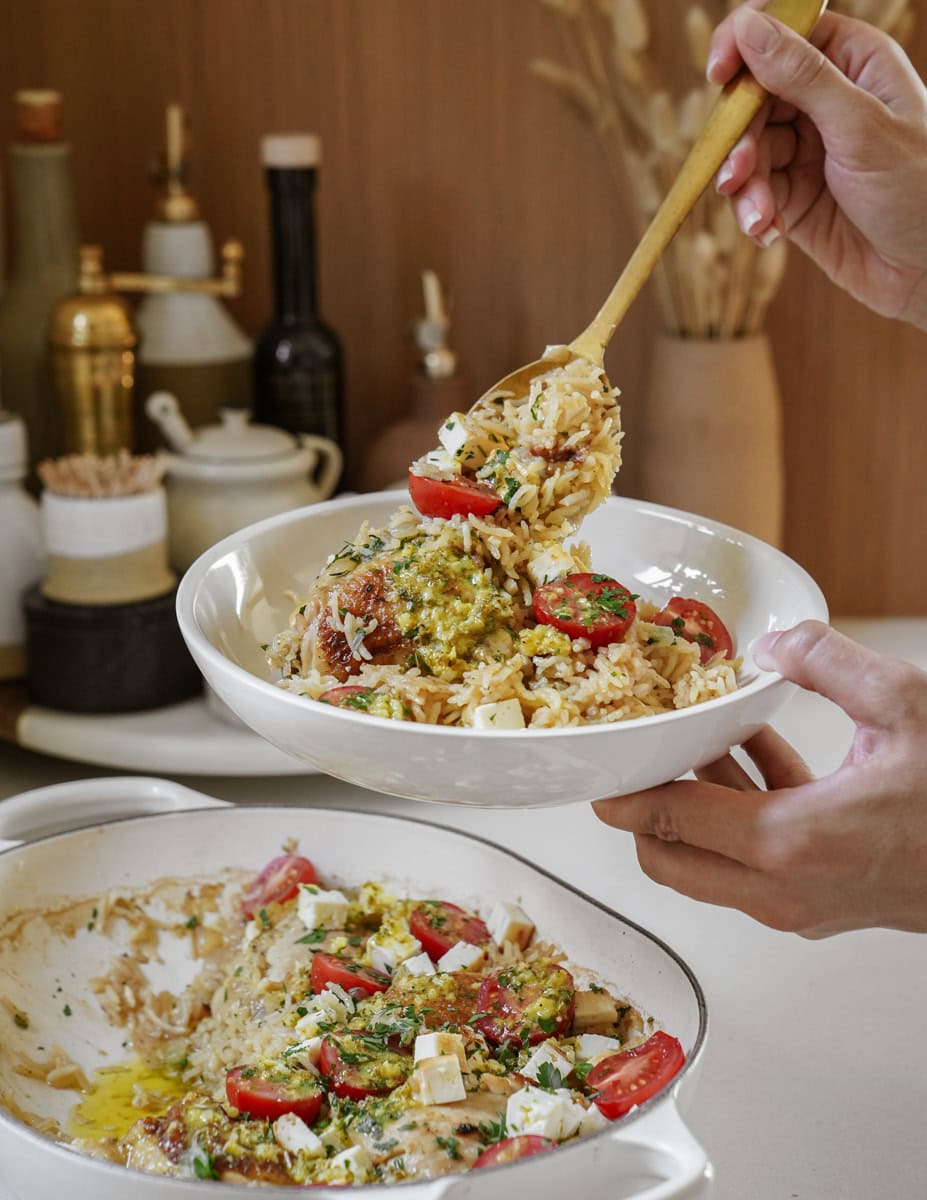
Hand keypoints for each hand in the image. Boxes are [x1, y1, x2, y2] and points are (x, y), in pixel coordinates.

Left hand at [593, 621, 926, 936]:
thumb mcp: (906, 707)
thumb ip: (828, 662)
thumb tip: (776, 639)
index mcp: (790, 843)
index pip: (667, 823)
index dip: (621, 793)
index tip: (593, 769)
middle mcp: (785, 889)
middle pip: (672, 859)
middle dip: (644, 808)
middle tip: (637, 752)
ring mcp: (804, 904)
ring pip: (711, 863)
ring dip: (696, 804)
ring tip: (698, 735)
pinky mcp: (825, 900)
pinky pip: (757, 857)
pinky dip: (743, 810)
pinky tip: (756, 748)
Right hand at [710, 3, 926, 329]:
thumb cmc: (919, 189)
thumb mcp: (861, 127)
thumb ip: (803, 77)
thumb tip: (748, 26)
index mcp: (852, 63)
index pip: (783, 31)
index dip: (744, 43)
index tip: (718, 74)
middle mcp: (825, 101)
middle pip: (752, 98)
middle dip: (740, 139)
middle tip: (739, 174)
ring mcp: (806, 151)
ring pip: (747, 151)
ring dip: (744, 187)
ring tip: (759, 217)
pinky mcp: (792, 198)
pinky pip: (752, 194)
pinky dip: (752, 214)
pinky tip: (768, 233)